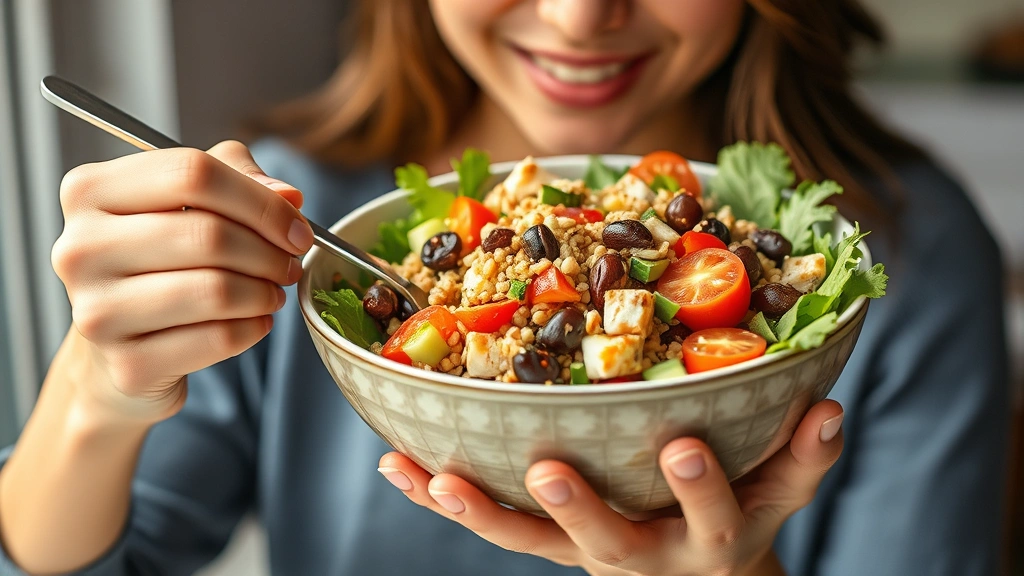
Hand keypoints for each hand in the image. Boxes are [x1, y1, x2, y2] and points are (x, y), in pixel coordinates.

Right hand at [52, 141, 311, 422]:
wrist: (120, 351)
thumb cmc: (160, 262)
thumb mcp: (190, 202)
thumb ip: (239, 178)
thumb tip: (289, 198)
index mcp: (89, 191)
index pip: (192, 173)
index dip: (261, 201)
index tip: (296, 227)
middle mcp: (79, 248)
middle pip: (208, 233)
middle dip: (269, 251)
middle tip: (289, 264)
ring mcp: (96, 312)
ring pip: (216, 289)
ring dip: (264, 292)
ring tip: (272, 292)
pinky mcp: (127, 365)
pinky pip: (218, 338)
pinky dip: (253, 328)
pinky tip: (255, 322)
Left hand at [379, 400, 843, 575]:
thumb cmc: (737, 513)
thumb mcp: (776, 492)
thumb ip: (803, 455)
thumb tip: (830, 406)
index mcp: (710, 532)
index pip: (716, 510)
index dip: (702, 486)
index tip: (681, 445)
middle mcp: (644, 552)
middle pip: (609, 541)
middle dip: (580, 508)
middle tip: (548, 470)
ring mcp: (587, 552)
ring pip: (529, 542)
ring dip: (480, 510)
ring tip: (434, 476)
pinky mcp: (546, 544)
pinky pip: (492, 524)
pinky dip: (443, 496)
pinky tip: (399, 463)